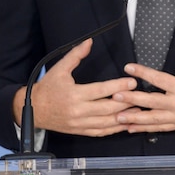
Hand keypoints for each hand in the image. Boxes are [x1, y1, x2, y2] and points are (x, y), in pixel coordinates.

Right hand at [13, 39, 138, 137]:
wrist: (33, 110)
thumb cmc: (47, 89)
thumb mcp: (59, 69)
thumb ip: (76, 55)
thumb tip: (88, 42)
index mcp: (74, 95)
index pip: (100, 91)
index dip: (118, 86)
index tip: (132, 82)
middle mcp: (78, 111)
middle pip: (107, 109)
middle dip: (126, 103)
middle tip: (141, 96)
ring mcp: (80, 123)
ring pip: (106, 123)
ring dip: (124, 117)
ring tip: (138, 111)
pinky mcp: (80, 131)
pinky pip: (100, 132)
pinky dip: (114, 129)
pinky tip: (125, 124)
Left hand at [112, 33, 174, 133]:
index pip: (159, 80)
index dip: (143, 73)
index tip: (129, 68)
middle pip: (151, 102)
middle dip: (132, 100)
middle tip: (115, 96)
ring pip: (152, 119)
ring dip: (134, 118)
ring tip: (117, 116)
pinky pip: (158, 128)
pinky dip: (144, 129)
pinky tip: (131, 128)